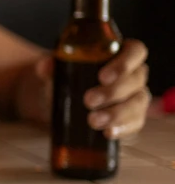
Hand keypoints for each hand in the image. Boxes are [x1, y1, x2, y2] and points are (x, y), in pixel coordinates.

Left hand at [32, 40, 150, 137]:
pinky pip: (135, 124)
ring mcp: (135, 97)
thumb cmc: (61, 78)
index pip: (136, 51)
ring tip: (93, 121)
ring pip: (137, 103)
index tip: (103, 77)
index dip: (124, 63)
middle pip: (136, 79)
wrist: (54, 101)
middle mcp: (133, 74)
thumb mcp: (53, 70)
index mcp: (119, 54)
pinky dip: (123, 129)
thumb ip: (48, 66)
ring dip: (117, 113)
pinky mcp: (132, 119)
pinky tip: (108, 132)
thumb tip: (45, 66)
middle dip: (113, 92)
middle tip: (89, 100)